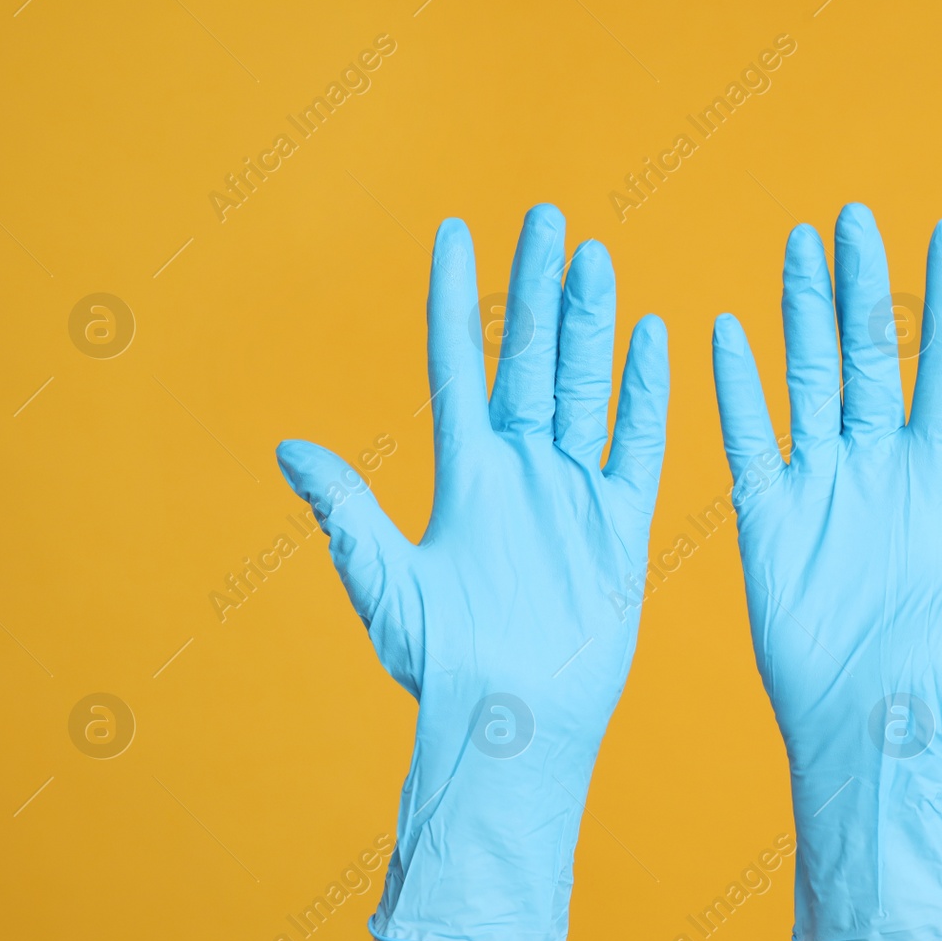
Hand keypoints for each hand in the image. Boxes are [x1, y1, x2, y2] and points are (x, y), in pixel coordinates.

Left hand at [277, 204, 668, 940]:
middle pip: (530, 359)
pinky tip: (652, 339)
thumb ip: (348, 512)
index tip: (458, 232)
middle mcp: (518, 471)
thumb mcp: (385, 584)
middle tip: (547, 218)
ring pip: (586, 387)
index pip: (459, 365)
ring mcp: (571, 492)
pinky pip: (638, 445)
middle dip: (536, 289)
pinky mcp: (619, 524)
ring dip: (590, 324)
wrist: (514, 722)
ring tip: (596, 258)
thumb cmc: (441, 666)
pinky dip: (646, 394)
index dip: (458, 299)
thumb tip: (289, 447)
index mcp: (462, 475)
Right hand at [711, 203, 941, 940]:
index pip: (940, 366)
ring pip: (808, 380)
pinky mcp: (767, 515)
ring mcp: (818, 486)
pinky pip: (748, 438)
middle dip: (858, 288)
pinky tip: (726, 333)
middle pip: (865, 355)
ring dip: (800, 315)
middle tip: (851, 219)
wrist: (870, 726)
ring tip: (797, 247)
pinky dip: (736, 388)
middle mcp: (874, 467)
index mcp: (934, 474)